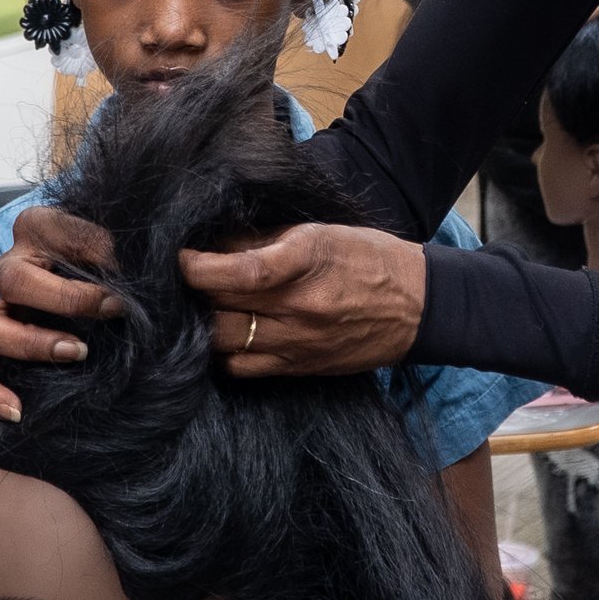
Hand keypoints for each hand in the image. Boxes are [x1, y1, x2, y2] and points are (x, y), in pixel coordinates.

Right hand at [0, 206, 121, 420]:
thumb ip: (131, 252)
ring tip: (73, 356)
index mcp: (40, 227)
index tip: (122, 303)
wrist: (133, 295)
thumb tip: (137, 273)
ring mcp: (0, 310)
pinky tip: (19, 412)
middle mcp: (13, 265)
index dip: (82, 277)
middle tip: (104, 321)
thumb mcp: (134, 250)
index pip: (44, 241)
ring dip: (25, 343)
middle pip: (9, 280)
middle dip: (60, 305)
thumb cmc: (133, 264)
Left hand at [180, 223, 425, 377]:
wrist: (419, 306)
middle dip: (192, 293)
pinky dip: (222, 351)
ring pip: (222, 341)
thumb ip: (263, 240)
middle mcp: (300, 305)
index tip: (180, 257)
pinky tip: (223, 333)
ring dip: (202, 323)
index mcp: (307, 260)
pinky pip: (241, 367)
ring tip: (199, 306)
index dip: (197, 267)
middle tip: (179, 280)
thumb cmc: (368, 258)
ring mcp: (298, 342)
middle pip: (221, 306)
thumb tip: (211, 244)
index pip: (239, 271)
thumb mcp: (318, 232)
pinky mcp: (299, 367)